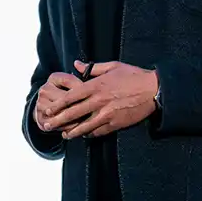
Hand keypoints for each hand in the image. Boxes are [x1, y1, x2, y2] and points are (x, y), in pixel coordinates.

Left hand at [42, 61, 158, 139]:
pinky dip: (89, 134)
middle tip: (47, 126)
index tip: (49, 110)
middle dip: (58, 121)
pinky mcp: (116, 123)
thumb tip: (75, 64)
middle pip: (73, 113)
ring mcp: (108, 114)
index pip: (71, 97)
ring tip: (64, 135)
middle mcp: (99, 101)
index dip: (57, 105)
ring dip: (72, 132)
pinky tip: (84, 135)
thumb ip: (92, 68)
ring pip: (84, 126)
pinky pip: (99, 131)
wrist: (154, 90)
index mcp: (97, 86)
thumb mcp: (113, 66)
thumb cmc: (134, 76)